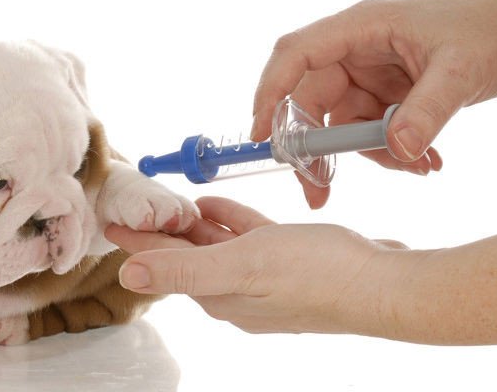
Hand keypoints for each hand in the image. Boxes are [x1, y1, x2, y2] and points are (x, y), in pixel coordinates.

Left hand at [105, 196, 420, 336]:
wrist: (386, 286)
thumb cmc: (317, 276)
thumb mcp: (241, 265)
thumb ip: (183, 268)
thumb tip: (126, 276)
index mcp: (217, 294)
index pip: (162, 262)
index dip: (136, 239)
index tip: (110, 219)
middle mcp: (236, 291)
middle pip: (184, 255)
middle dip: (159, 232)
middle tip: (134, 205)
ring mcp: (264, 279)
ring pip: (215, 246)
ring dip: (192, 226)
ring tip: (170, 204)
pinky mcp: (290, 263)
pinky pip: (247, 238)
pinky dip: (229, 221)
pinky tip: (217, 206)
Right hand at [251, 0, 496, 207]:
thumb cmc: (494, 27)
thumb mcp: (461, 69)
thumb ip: (427, 110)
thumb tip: (397, 150)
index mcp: (361, 28)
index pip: (296, 56)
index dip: (270, 93)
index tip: (262, 137)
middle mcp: (356, 50)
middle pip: (310, 102)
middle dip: (316, 150)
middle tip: (317, 190)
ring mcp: (369, 74)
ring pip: (342, 126)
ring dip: (369, 157)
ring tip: (415, 168)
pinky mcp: (386, 94)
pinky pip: (371, 133)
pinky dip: (391, 153)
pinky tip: (425, 163)